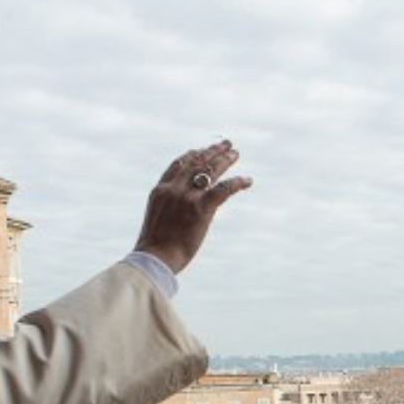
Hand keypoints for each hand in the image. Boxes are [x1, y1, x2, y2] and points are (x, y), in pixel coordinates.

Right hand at [135, 140, 250, 271]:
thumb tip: (180, 211)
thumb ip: (168, 207)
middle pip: (196, 163)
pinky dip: (237, 182)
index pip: (178, 165)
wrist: (156, 258)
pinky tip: (247, 180)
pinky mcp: (201, 209)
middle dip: (212, 151)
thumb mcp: (157, 219)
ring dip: (224, 160)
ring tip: (235, 153)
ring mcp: (187, 197)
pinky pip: (224, 189)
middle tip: (226, 144)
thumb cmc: (155, 247)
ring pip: (210, 171)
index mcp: (160, 190)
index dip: (192, 155)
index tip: (201, 150)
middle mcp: (173, 188)